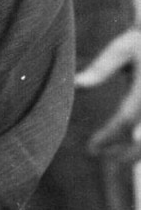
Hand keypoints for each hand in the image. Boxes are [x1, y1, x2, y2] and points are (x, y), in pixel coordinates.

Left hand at [81, 28, 140, 159]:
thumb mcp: (122, 50)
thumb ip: (101, 69)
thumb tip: (74, 84)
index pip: (126, 118)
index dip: (109, 136)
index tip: (92, 148)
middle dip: (127, 154)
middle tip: (105, 159)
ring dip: (139, 154)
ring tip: (118, 159)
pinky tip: (134, 148)